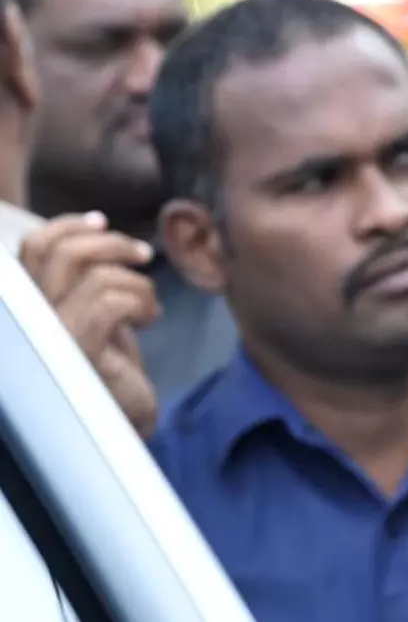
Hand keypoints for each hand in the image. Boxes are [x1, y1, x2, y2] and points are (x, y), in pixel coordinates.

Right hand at [19, 213, 160, 436]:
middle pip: (60, 251)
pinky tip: (147, 320)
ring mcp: (49, 336)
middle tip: (142, 255)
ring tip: (148, 307)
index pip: (31, 246)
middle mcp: (28, 319)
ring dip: (136, 283)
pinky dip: (139, 302)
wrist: (123, 417)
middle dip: (110, 242)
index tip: (102, 220)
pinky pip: (111, 302)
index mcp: (29, 305)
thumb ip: (81, 275)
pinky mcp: (76, 353)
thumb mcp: (92, 308)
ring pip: (95, 275)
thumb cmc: (109, 364)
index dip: (68, 225)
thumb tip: (94, 227)